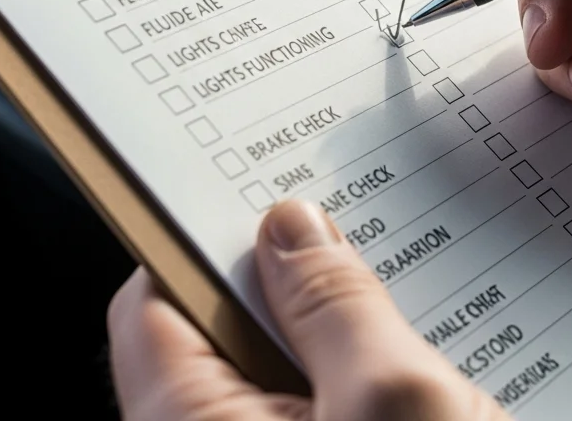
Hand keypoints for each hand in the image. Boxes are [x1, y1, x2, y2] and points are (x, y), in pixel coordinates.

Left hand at [109, 200, 506, 420]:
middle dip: (289, 272)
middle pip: (223, 328)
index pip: (156, 303)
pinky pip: (320, 402)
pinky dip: (357, 362)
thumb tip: (291, 222)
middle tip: (352, 219)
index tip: (254, 173)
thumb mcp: (395, 400)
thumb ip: (335, 302)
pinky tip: (415, 347)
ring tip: (396, 281)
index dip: (200, 231)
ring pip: (281, 365)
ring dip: (335, 317)